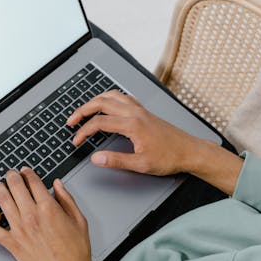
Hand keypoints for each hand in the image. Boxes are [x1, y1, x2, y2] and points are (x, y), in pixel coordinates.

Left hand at [0, 168, 101, 260]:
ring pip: (2, 202)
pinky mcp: (12, 245)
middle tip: (11, 174)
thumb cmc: (76, 253)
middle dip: (11, 176)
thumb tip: (57, 185)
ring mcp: (20, 230)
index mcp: (49, 208)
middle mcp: (32, 216)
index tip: (25, 171)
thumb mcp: (79, 220)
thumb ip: (67, 199)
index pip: (32, 182)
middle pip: (15, 187)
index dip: (27, 173)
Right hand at [67, 90, 200, 175]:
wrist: (189, 151)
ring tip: (84, 110)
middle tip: (71, 121)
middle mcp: (135, 113)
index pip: (99, 123)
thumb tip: (96, 158)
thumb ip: (116, 160)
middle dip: (82, 110)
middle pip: (101, 103)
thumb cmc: (169, 157)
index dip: (83, 131)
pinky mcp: (144, 111)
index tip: (76, 141)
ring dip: (94, 101)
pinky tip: (106, 104)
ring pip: (111, 96)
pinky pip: (122, 97)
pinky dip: (109, 98)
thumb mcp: (141, 164)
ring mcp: (139, 110)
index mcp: (132, 124)